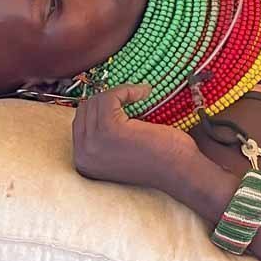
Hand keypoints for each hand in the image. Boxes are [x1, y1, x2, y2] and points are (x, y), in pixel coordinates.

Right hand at [72, 83, 203, 191]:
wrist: (178, 170)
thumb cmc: (159, 159)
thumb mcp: (121, 151)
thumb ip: (106, 138)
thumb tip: (103, 107)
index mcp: (83, 161)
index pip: (81, 120)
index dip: (101, 106)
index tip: (123, 101)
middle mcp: (83, 155)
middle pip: (86, 108)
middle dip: (109, 97)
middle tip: (132, 96)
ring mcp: (93, 143)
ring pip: (97, 101)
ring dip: (120, 92)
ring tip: (141, 95)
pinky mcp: (109, 130)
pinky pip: (110, 98)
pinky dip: (127, 90)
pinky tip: (144, 93)